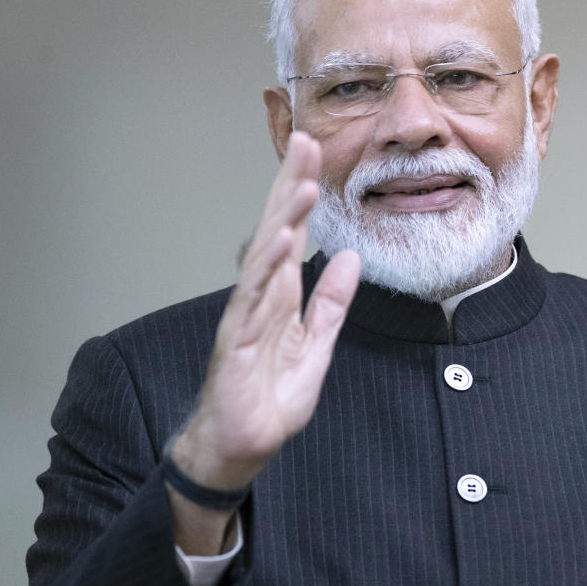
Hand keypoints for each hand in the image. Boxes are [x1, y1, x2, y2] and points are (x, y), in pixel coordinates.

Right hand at [170, 131, 359, 495]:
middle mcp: (261, 295)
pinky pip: (252, 297)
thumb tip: (350, 257)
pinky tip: (280, 239)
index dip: (303, 193)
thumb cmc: (271, 396)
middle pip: (277, 229)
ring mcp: (246, 314)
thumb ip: (332, 303)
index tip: (315, 154)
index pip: (294, 232)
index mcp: (281, 294)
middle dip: (291, 185)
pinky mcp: (236, 339)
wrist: (241, 444)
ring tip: (303, 183)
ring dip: (283, 218)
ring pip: (264, 255)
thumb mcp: (317, 346)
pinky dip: (265, 266)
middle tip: (304, 141)